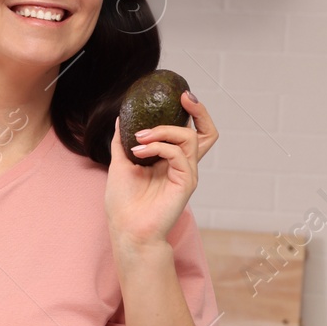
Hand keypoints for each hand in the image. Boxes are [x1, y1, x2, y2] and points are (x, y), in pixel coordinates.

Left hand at [105, 90, 215, 250]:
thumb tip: (119, 119)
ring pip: (190, 138)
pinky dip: (158, 146)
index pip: (189, 132)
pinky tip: (139, 151)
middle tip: (184, 97)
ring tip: (139, 137)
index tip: (178, 96)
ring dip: (163, 130)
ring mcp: (186, 173)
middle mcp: (182, 165)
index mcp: (169, 160)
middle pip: (206, 133)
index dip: (190, 114)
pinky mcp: (186, 182)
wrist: (127, 229)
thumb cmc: (123, 203)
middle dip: (199, 111)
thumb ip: (122, 142)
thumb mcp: (119, 164)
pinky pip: (178, 154)